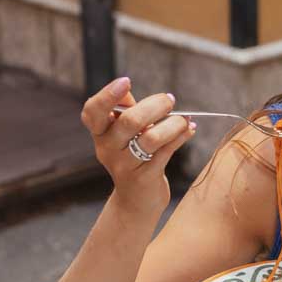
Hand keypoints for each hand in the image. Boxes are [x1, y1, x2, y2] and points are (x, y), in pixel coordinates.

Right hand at [80, 76, 196, 214]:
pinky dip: (181, 137)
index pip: (92, 112)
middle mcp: (107, 149)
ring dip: (173, 124)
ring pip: (151, 138)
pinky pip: (166, 152)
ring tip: (184, 119)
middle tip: (170, 100)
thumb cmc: (134, 156)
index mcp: (100, 133)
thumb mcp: (125, 134)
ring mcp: (124, 165)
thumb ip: (127, 111)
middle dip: (155, 105)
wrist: (136, 200)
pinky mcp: (144, 178)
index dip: (107, 95)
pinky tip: (189, 129)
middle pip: (130, 121)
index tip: (126, 81)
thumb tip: (130, 90)